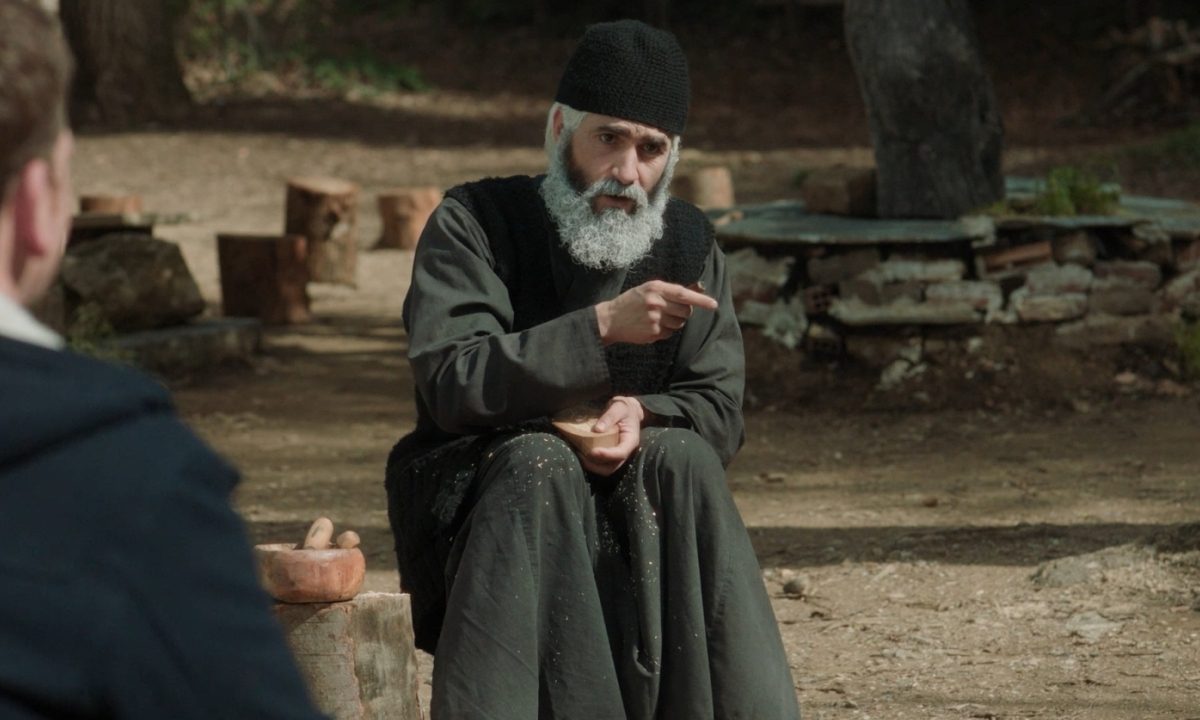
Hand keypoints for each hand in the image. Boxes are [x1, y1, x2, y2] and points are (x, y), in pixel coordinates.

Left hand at [579, 396, 642, 476]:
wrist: (629, 411)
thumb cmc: (624, 408)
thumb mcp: (618, 407)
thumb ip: (609, 416)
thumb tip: (597, 429)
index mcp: (631, 440)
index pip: (621, 453)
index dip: (607, 455)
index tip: (592, 452)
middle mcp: (625, 450)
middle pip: (612, 467)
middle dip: (596, 465)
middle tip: (581, 455)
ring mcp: (618, 454)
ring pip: (606, 469)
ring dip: (592, 465)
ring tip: (579, 455)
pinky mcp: (611, 454)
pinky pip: (602, 464)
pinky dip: (591, 462)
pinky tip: (581, 453)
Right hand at [595, 280, 717, 345]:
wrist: (610, 319)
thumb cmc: (632, 301)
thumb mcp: (649, 289)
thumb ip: (672, 290)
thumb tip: (699, 288)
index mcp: (656, 288)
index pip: (684, 294)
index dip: (701, 300)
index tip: (714, 304)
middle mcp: (656, 302)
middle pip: (685, 311)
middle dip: (684, 313)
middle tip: (672, 311)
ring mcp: (654, 319)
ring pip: (679, 324)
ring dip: (675, 322)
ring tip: (659, 318)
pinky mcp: (653, 333)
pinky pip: (670, 333)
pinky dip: (665, 331)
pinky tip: (652, 326)